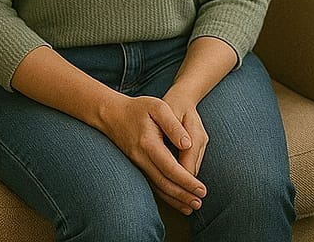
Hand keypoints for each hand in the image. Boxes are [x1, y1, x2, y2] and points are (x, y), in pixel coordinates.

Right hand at [99, 93, 206, 214]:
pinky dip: (164, 195)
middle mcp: (141, 158)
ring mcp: (138, 164)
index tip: (201, 188)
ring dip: (174, 199)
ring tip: (191, 206)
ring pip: (157, 187)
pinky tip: (175, 200)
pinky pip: (152, 184)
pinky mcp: (138, 166)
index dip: (186, 181)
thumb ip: (173, 125)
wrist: (112, 114)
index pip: (170, 168)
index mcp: (149, 143)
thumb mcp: (159, 107)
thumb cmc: (139, 108)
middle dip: (183, 194)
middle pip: (164, 183)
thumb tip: (187, 144)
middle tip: (200, 202)